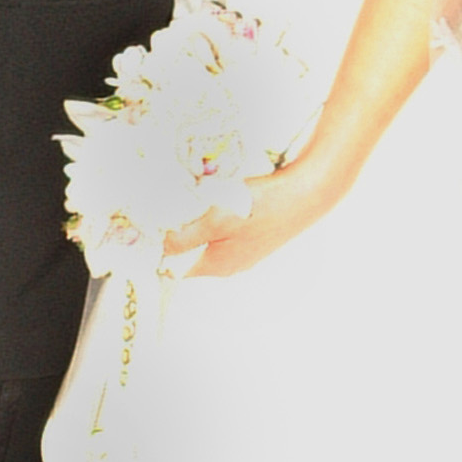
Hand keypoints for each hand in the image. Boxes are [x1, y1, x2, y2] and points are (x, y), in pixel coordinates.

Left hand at [167, 156, 338, 279]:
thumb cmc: (261, 208)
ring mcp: (244, 252)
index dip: (160, 248)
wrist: (307, 194)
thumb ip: (185, 238)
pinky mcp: (255, 237)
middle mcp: (230, 265)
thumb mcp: (215, 221)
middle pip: (191, 253)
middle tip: (174, 207)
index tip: (153, 226)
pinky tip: (222, 200)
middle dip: (179, 233)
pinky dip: (217, 218)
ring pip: (208, 241)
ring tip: (199, 201)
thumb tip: (161, 250)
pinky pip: (225, 232)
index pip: (175, 268)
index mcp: (216, 266)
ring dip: (199, 223)